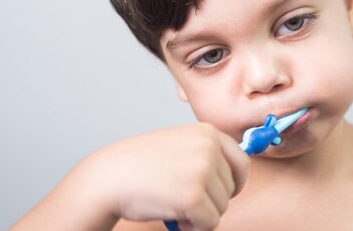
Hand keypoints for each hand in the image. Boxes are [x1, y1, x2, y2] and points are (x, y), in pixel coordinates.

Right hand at [86, 123, 248, 230]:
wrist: (110, 176)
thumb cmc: (142, 164)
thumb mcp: (181, 144)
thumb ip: (207, 154)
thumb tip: (237, 174)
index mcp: (207, 132)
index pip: (242, 162)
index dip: (235, 182)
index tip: (224, 191)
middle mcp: (209, 147)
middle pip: (231, 188)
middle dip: (211, 200)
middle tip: (184, 198)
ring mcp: (202, 171)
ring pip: (221, 207)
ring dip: (200, 214)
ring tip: (173, 202)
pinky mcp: (193, 197)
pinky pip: (209, 223)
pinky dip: (193, 227)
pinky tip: (173, 215)